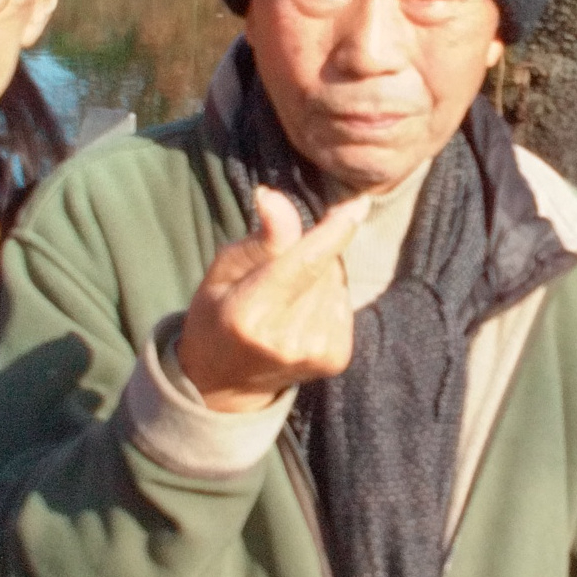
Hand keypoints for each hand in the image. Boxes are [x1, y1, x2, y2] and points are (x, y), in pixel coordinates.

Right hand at [176, 187, 368, 413]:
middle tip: (280, 269)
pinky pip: (345, 304)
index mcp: (251, 312)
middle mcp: (288, 338)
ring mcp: (315, 353)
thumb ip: (260, 238)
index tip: (358, 203)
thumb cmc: (218, 312)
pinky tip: (303, 313)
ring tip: (289, 295)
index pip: (306, 263)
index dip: (335, 230)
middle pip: (326, 267)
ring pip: (338, 283)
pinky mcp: (336, 359)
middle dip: (314, 252)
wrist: (224, 380)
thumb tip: (274, 197)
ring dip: (322, 276)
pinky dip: (329, 298)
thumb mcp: (224, 268)